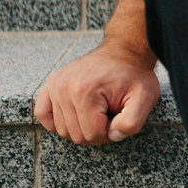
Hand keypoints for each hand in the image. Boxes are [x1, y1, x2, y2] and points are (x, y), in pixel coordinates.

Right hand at [34, 39, 159, 145]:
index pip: (93, 135)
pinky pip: (42, 113)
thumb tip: (113, 136)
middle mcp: (65, 88)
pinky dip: (56, 121)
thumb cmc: (134, 75)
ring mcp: (55, 84)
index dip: (110, 132)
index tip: (120, 117)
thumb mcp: (145, 97)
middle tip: (110, 113)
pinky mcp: (51, 83)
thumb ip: (132, 122)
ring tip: (98, 109)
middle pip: (76, 135)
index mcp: (86, 92)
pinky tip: (75, 114)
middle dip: (96, 130)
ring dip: (81, 125)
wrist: (125, 51)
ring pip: (62, 130)